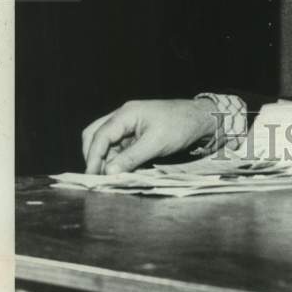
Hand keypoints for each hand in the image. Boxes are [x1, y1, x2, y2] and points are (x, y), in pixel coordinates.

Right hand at [81, 99, 215, 174]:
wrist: (200, 119)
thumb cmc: (180, 126)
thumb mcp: (156, 143)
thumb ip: (131, 157)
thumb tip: (108, 171)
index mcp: (126, 113)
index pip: (100, 135)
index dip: (93, 157)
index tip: (91, 177)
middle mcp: (123, 117)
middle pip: (95, 134)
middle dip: (93, 155)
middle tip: (96, 178)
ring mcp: (129, 125)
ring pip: (105, 142)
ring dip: (104, 159)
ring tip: (109, 177)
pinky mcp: (135, 135)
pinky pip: (117, 147)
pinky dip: (115, 159)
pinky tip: (120, 171)